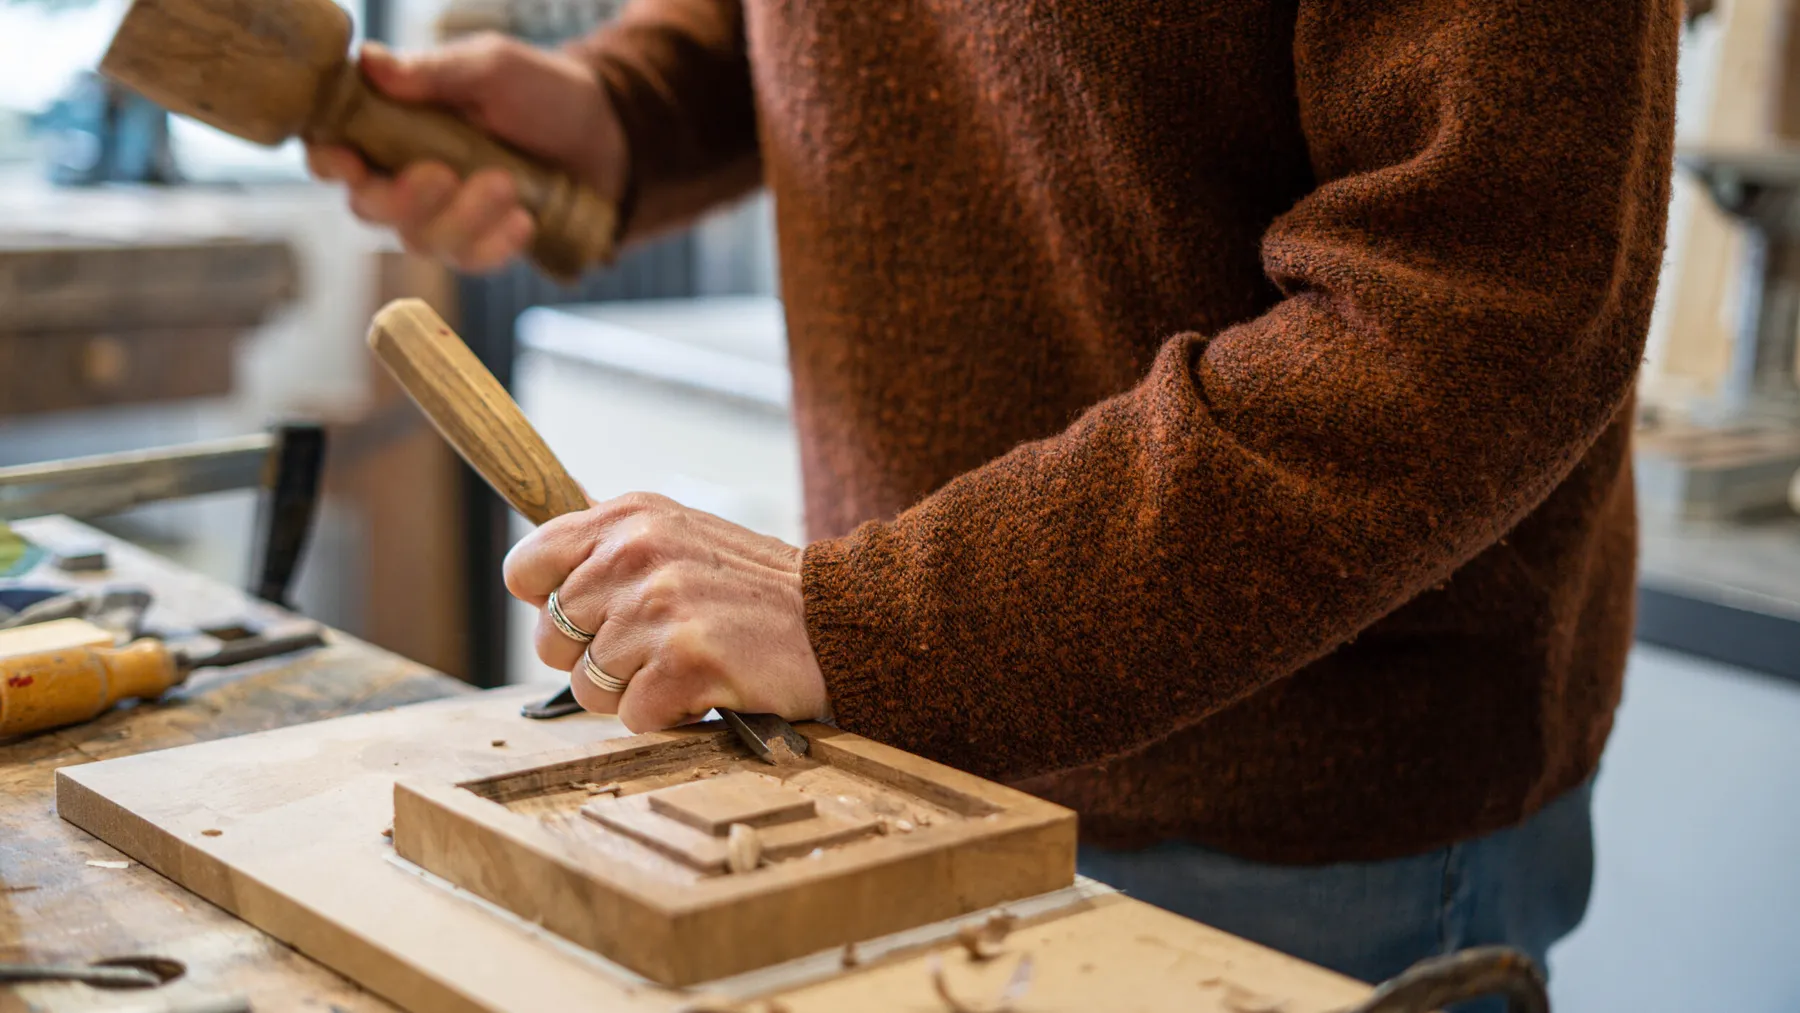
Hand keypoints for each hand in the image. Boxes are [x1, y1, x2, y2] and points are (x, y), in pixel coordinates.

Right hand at [307, 35, 628, 272]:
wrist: (604, 136)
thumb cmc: (540, 92)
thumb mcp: (491, 67)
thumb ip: (432, 72)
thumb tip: (369, 64)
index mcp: (390, 124)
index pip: (332, 150)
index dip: (328, 162)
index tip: (349, 164)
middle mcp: (404, 174)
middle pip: (367, 207)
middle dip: (401, 198)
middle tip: (441, 174)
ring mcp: (441, 214)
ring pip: (419, 239)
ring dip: (462, 217)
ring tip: (507, 182)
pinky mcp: (478, 244)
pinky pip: (468, 261)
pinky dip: (494, 244)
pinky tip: (524, 220)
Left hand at [504, 493, 828, 731]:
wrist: (837, 618)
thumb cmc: (754, 589)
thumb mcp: (679, 536)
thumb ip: (610, 546)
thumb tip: (535, 566)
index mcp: (629, 517)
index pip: (525, 567)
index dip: (548, 604)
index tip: (586, 617)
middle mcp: (637, 553)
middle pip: (550, 640)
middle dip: (594, 660)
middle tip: (653, 649)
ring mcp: (660, 606)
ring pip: (587, 686)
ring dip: (634, 693)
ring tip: (683, 667)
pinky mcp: (685, 659)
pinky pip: (632, 716)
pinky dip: (668, 716)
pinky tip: (704, 689)